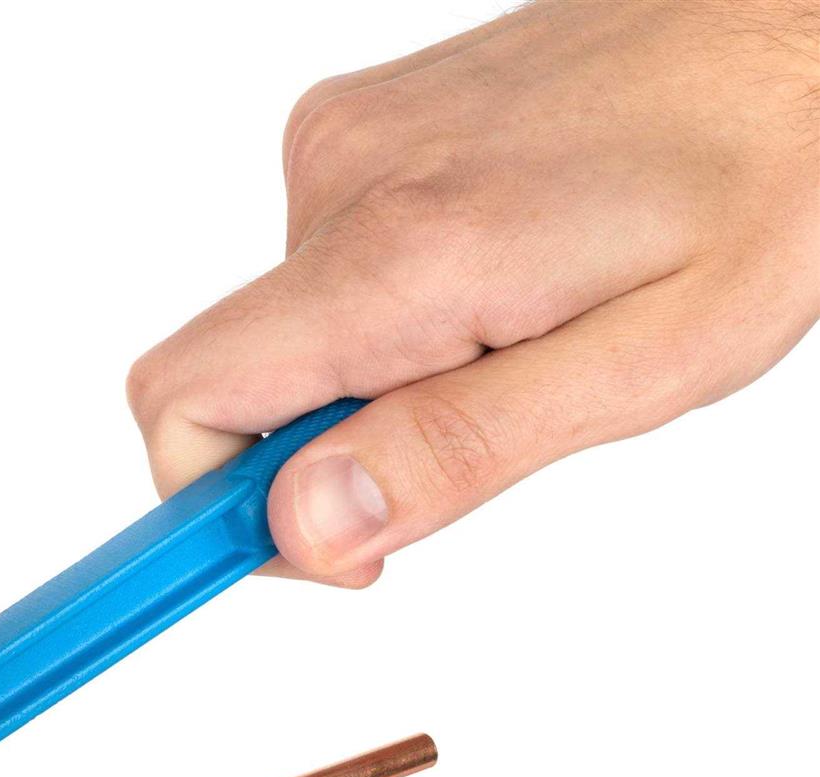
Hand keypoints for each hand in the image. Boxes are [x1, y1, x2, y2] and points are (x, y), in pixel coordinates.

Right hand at [127, 0, 819, 585]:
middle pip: (230, 387)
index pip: (185, 404)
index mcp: (397, 254)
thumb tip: (302, 524)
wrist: (797, 20)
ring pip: (283, 337)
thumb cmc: (764, 180)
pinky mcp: (361, 129)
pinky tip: (494, 285)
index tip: (302, 556)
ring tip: (512, 339)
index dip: (208, 512)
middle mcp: (340, 182)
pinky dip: (380, 317)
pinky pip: (318, 274)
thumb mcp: (643, 367)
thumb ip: (456, 448)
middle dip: (322, 456)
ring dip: (368, 382)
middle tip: (466, 444)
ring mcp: (342, 144)